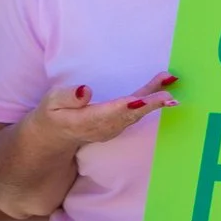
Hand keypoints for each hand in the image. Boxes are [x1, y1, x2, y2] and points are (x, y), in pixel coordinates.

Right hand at [27, 73, 179, 149]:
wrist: (55, 138)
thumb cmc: (53, 115)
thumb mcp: (51, 103)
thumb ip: (67, 97)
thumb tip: (86, 90)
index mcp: (85, 121)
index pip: (109, 112)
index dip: (126, 106)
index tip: (141, 100)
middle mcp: (103, 127)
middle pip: (130, 114)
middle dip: (150, 104)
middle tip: (169, 94)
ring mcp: (113, 129)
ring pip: (136, 113)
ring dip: (155, 99)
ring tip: (170, 82)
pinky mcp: (119, 126)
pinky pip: (137, 113)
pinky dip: (152, 102)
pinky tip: (165, 91)